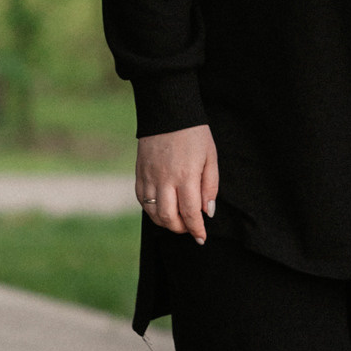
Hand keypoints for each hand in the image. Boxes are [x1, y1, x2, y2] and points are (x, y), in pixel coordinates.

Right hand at [137, 123, 218, 244]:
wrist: (167, 112)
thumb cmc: (194, 134)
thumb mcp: (211, 156)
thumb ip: (210, 186)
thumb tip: (207, 211)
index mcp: (186, 176)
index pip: (190, 212)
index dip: (196, 229)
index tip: (201, 238)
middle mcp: (165, 180)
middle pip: (169, 218)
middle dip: (181, 229)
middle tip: (190, 228)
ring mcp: (149, 177)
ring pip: (153, 213)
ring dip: (166, 223)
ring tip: (178, 220)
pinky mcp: (139, 174)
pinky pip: (142, 201)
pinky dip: (151, 211)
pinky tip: (162, 209)